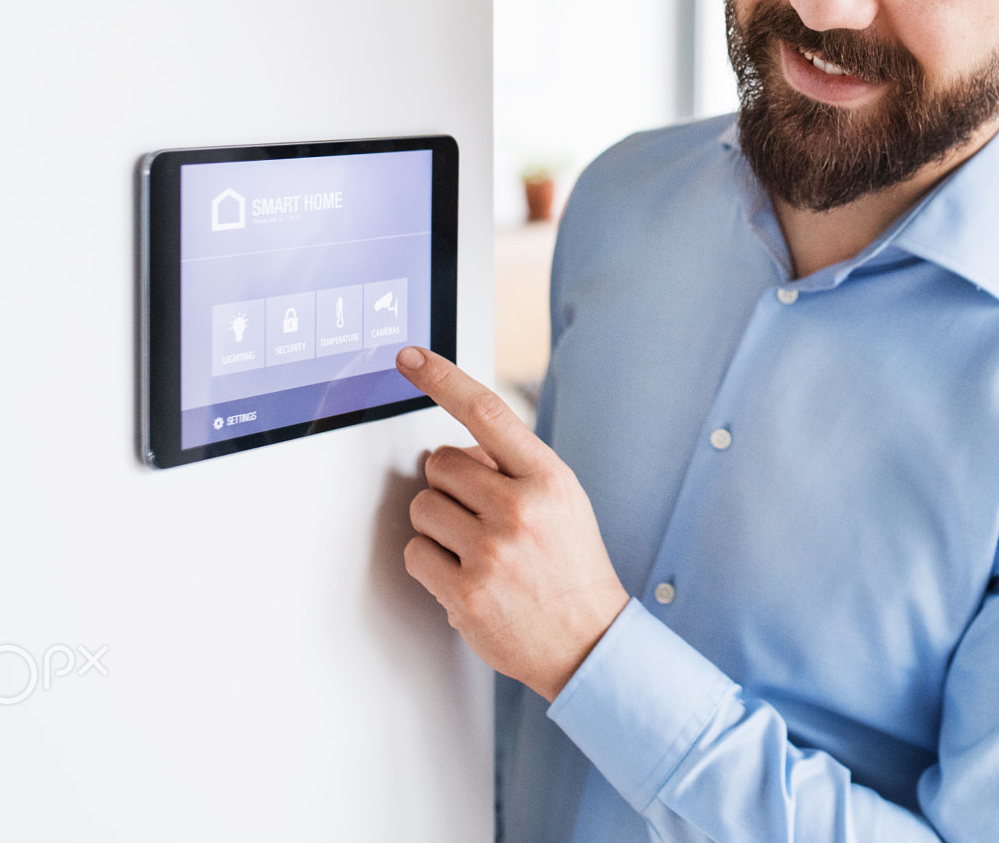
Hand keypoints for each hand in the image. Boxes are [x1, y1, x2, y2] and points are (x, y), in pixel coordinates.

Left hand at [396, 346, 630, 700]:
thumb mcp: (560, 500)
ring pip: (421, 508)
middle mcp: (520, 509)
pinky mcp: (465, 593)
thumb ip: (510, 467)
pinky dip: (431, 564)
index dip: (442, 378)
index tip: (409, 357)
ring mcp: (492, 553)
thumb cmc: (570, 566)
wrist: (588, 642)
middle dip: (449, 487)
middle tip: (479, 515)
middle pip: (439, 465)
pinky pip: (415, 554)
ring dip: (437, 525)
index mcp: (548, 478)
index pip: (486, 411)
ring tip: (475, 548)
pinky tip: (466, 576)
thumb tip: (452, 451)